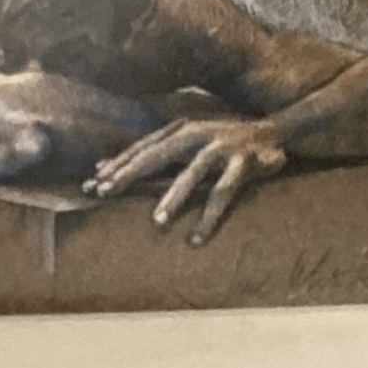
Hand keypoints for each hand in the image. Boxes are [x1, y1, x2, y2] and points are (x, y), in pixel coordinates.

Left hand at [84, 116, 287, 245]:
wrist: (274, 129)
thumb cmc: (221, 141)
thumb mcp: (186, 141)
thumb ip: (152, 152)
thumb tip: (102, 167)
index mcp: (180, 128)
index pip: (142, 147)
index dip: (118, 164)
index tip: (93, 182)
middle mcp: (197, 133)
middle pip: (157, 154)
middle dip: (130, 173)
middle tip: (106, 193)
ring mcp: (221, 146)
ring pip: (191, 174)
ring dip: (173, 198)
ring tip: (156, 221)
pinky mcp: (244, 162)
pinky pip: (224, 193)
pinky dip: (209, 218)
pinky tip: (196, 239)